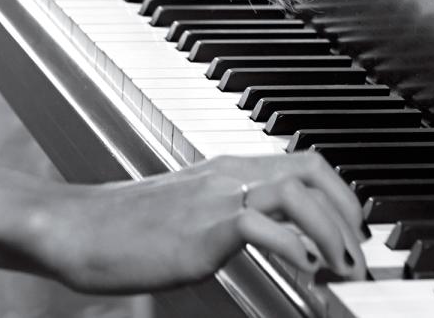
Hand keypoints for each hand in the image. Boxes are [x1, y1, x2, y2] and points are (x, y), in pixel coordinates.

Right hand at [42, 153, 366, 293]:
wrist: (75, 229)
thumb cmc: (124, 229)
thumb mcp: (190, 214)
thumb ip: (230, 216)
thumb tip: (273, 238)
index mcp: (228, 169)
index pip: (304, 162)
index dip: (341, 194)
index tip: (354, 232)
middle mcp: (227, 175)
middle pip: (312, 170)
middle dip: (348, 211)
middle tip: (358, 255)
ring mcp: (214, 198)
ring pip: (297, 193)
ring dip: (331, 232)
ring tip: (342, 269)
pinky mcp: (200, 228)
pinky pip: (261, 226)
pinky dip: (294, 247)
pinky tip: (305, 271)